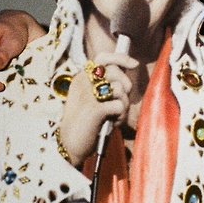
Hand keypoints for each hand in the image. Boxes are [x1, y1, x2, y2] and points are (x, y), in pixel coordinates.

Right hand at [57, 52, 138, 166]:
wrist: (69, 145)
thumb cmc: (84, 123)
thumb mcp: (90, 100)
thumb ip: (104, 87)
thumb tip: (126, 81)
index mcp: (81, 78)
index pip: (102, 57)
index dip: (121, 58)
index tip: (134, 64)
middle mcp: (83, 82)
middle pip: (116, 73)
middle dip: (126, 88)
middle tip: (120, 103)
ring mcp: (88, 94)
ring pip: (121, 88)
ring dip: (124, 105)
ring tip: (115, 116)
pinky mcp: (94, 109)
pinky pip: (121, 105)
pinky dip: (121, 117)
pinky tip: (112, 124)